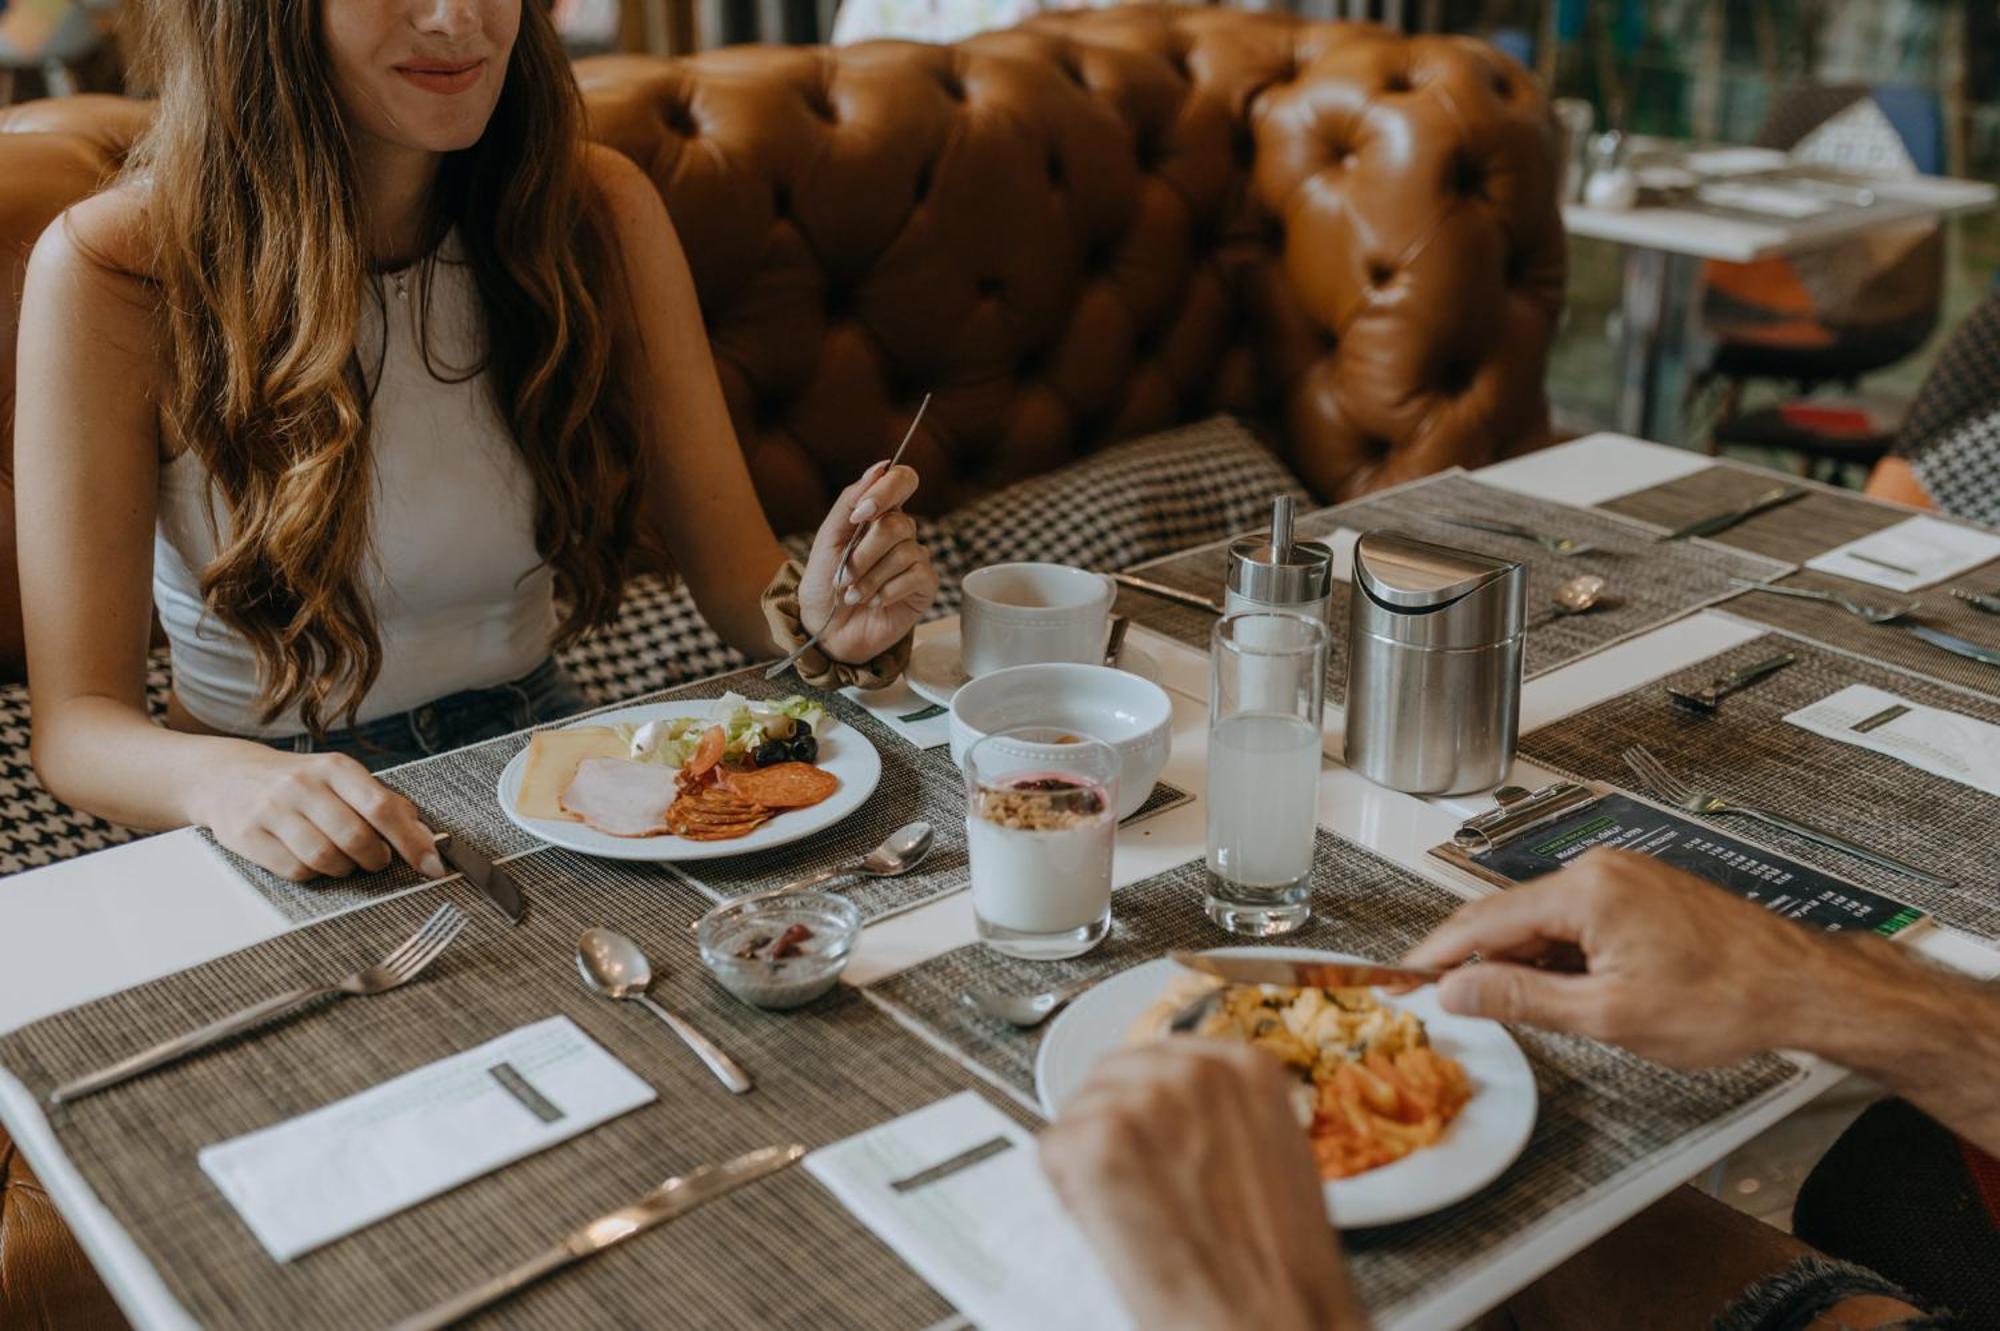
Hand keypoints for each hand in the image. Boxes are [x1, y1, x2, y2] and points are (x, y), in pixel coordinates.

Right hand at [187, 743, 447, 882]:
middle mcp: (302, 785)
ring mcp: (272, 810)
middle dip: (376, 859)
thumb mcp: (342, 779)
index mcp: (335, 767)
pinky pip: (295, 870)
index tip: (432, 866)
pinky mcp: (248, 835)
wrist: (225, 776)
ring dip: (344, 868)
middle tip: (377, 860)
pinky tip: (310, 859)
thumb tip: (426, 835)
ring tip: (343, 859)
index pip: (382, 808)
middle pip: (355, 837)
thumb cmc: (299, 782)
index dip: (412, 843)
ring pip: (325, 858)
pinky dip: (312, 874)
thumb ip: (384, 803)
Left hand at [797, 461, 936, 664]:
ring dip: (870, 578)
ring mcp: (915, 560)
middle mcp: (901, 533)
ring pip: (906, 552)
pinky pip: (918, 576)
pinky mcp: (924, 587)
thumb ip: (850, 501)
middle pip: (898, 524)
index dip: (886, 491)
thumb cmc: (824, 585)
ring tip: (852, 595)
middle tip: (844, 576)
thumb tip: (880, 467)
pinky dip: (888, 591)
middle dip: (864, 554)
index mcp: (878, 514)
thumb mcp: (827, 539)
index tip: (860, 514)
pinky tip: (874, 602)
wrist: (824, 631)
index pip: (902, 480)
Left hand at [1039, 1042, 1368, 1330]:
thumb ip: (1223, 1113)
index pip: (1161, 1055)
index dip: (1146, 1106)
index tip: (1150, 1139)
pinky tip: (1113, 1223)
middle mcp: (1193, 1070)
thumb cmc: (1277, 1264)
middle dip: (1114, 1128)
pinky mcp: (1100, 1142)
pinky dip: (1069, 1193)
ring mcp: (1143, 1101)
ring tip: (1136, 1213)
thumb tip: (1179, 1108)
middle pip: (1112, 1074)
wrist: (1267, 1318)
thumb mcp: (1272, 1154)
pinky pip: (1054, 1149)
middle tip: (1139, 1187)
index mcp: (1244, 1067)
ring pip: (1079, 1111)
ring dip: (1092, 1161)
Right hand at [1405, 849, 1834, 1066]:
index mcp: (1585, 889)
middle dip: (1476, 962)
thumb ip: (1522, 999)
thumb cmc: (1726, 998)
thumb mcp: (1608, 1014)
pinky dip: (1559, 956)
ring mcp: (1621, 877)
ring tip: (1525, 1011)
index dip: (1434, 955)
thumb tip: (1458, 992)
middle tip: (1444, 1002)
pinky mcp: (1640, 892)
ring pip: (1543, 921)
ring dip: (1524, 963)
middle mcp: (1599, 870)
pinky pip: (1576, 920)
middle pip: (1508, 917)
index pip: (1481, 920)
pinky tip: (1569, 991)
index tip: (1400, 978)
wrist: (1804, 987)